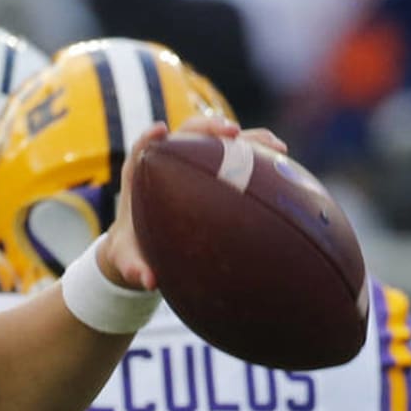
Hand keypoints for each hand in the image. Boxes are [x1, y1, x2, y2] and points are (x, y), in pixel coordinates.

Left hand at [99, 117, 288, 289]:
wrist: (143, 246)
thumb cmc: (133, 251)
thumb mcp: (128, 261)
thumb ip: (133, 268)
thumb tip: (149, 281)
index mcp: (140, 176)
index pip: (143, 147)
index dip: (150, 137)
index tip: (160, 130)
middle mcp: (167, 162)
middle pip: (187, 133)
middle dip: (209, 128)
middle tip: (231, 132)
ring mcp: (192, 162)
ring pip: (217, 140)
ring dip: (244, 137)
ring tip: (274, 146)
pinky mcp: (213, 169)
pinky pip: (236, 155)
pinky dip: (257, 153)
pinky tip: (283, 159)